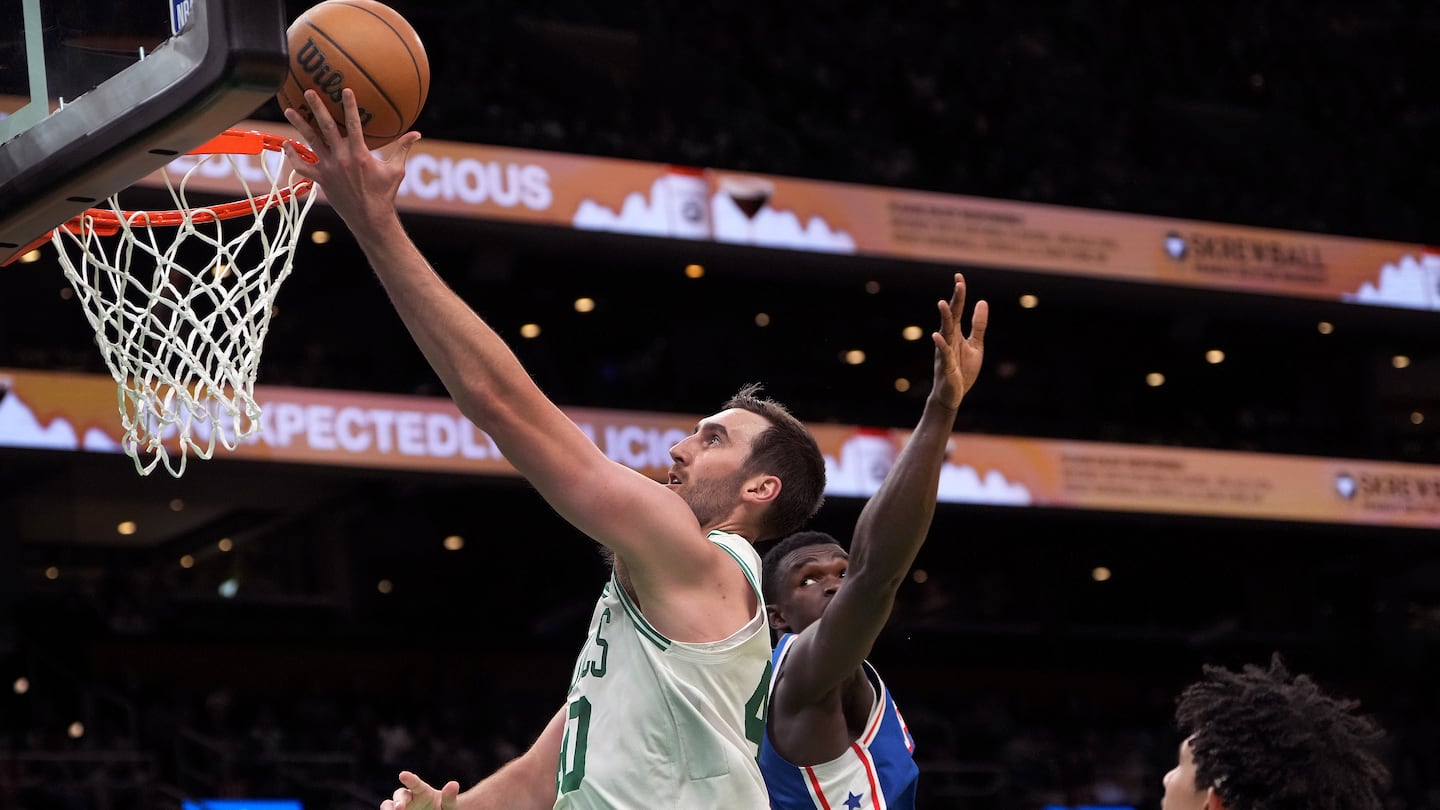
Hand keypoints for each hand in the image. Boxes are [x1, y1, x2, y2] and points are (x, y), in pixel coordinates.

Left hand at [281, 87, 420, 229]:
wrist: (369, 218)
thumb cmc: (385, 194)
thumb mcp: (397, 170)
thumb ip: (404, 148)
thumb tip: (417, 133)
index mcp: (359, 154)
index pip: (354, 125)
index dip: (350, 106)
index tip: (345, 90)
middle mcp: (341, 159)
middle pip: (326, 128)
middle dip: (317, 108)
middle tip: (308, 92)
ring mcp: (329, 169)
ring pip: (310, 142)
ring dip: (299, 125)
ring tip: (289, 110)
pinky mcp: (321, 179)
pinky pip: (303, 167)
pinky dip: (293, 157)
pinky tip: (286, 145)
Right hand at [379, 770, 459, 809]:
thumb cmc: (445, 809)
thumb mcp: (450, 805)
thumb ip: (450, 796)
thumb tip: (454, 784)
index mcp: (422, 791)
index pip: (415, 783)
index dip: (409, 778)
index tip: (403, 774)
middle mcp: (409, 797)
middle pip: (399, 794)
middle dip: (398, 800)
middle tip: (400, 808)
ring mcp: (402, 807)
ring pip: (388, 804)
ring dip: (388, 808)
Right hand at [931, 272, 987, 408]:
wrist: (953, 394)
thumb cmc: (962, 370)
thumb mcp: (976, 345)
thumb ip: (978, 325)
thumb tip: (982, 301)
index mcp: (956, 333)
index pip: (957, 310)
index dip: (960, 294)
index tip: (959, 276)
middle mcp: (948, 339)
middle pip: (951, 316)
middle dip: (955, 300)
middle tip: (958, 283)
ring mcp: (945, 352)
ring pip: (945, 331)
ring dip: (944, 317)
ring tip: (943, 302)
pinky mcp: (945, 366)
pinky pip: (942, 353)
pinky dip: (940, 344)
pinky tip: (937, 335)